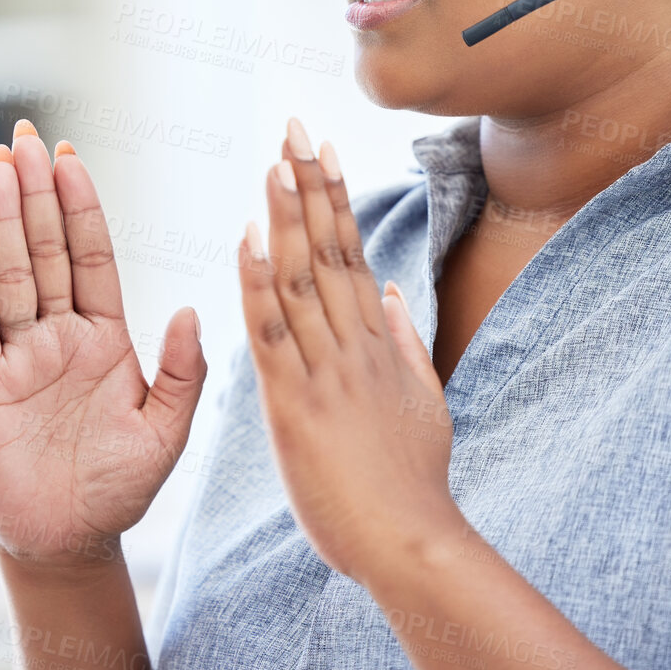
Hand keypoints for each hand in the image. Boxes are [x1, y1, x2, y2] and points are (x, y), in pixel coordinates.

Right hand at [0, 119, 207, 575]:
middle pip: (47, 249)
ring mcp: (19, 353)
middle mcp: (59, 335)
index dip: (82, 207)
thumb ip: (183, 372)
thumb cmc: (119, 488)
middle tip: (26, 135)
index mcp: (106, 338)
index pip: (92, 257)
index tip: (71, 157)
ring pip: (11, 271)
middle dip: (38, 192)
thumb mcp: (168, 431)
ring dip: (5, 216)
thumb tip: (187, 308)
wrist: (68, 542)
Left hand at [237, 116, 458, 583]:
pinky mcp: (296, 404)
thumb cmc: (411, 484)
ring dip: (285, 217)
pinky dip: (258, 285)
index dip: (334, 199)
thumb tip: (390, 292)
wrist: (412, 543)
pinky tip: (247, 240)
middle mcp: (352, 345)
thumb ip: (404, 343)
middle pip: (328, 251)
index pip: (350, 254)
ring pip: (301, 280)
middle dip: (309, 185)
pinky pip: (272, 335)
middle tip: (293, 126)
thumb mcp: (423, 403)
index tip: (322, 150)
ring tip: (271, 161)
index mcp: (376, 343)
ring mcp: (326, 371)